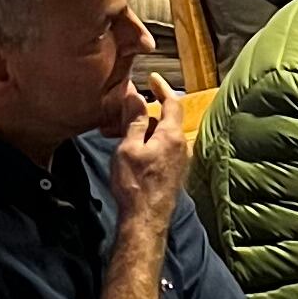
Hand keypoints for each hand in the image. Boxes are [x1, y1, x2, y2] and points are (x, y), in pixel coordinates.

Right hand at [106, 78, 190, 233]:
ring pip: (160, 136)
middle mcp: (180, 146)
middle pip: (163, 120)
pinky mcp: (173, 173)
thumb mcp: (129, 148)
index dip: (162, 87)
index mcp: (172, 135)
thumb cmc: (135, 184)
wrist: (145, 221)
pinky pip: (160, 150)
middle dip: (142, 113)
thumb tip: (137, 96)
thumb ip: (135, 121)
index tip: (152, 77)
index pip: (172, 102)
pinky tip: (129, 151)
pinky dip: (146, 144)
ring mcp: (178, 161)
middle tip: (119, 113)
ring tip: (117, 134)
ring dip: (142, 131)